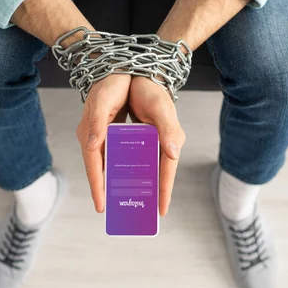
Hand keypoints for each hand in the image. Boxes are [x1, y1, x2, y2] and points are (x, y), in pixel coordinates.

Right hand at [77, 74, 130, 212]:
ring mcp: (100, 135)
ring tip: (124, 198)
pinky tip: (131, 174)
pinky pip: (113, 154)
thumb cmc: (110, 82)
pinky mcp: (108, 131)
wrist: (113, 65)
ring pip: (106, 164)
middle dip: (105, 190)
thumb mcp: (104, 102)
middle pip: (98, 169)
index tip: (101, 207)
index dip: (97, 187)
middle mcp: (93, 137)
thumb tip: (92, 147)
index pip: (93, 166)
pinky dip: (119, 166)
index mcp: (90, 133)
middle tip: (115, 210)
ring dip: (112, 180)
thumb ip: (98, 124)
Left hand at [128, 77, 185, 215]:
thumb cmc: (152, 90)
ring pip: (143, 168)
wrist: (139, 74)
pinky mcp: (138, 137)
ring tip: (125, 202)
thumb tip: (172, 155)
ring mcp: (149, 141)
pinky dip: (125, 169)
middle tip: (141, 213)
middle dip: (149, 194)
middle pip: (155, 174)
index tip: (161, 211)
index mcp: (169, 140)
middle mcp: (160, 143)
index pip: (167, 170)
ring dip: (136, 184)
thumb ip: (167, 131)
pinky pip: (132, 158)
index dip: (164, 191)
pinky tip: (115, 178)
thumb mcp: (161, 108)